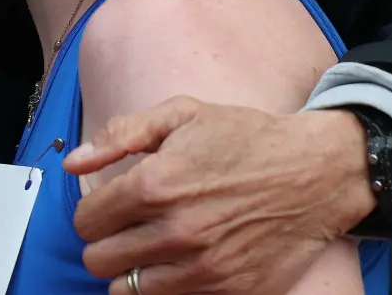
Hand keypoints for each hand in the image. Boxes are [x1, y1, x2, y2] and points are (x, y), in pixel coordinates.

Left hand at [63, 96, 375, 294]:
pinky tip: (181, 262)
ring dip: (131, 271)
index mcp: (155, 185)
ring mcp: (204, 268)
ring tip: (150, 248)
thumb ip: (119, 136)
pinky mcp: (231, 290)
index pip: (85, 222)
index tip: (108, 208)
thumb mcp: (180, 114)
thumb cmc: (246, 138)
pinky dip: (167, 286)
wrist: (318, 172)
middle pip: (99, 262)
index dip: (91, 213)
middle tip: (126, 230)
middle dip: (105, 244)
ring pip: (127, 291)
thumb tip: (74, 164)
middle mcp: (176, 231)